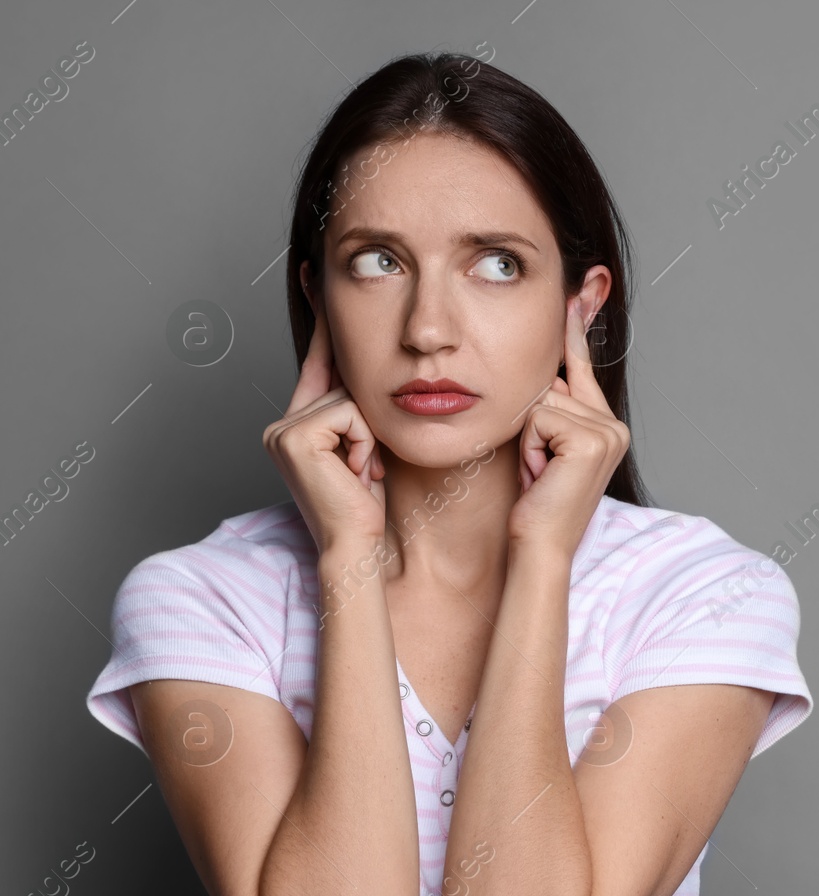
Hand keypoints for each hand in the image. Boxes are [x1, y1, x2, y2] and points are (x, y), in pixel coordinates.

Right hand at [262, 308, 387, 555]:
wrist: (359, 544)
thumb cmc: (370, 504)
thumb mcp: (370, 445)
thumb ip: (362, 407)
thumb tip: (378, 363)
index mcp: (298, 422)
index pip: (318, 358)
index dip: (321, 318)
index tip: (316, 270)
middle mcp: (282, 422)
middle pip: (344, 380)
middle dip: (366, 420)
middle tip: (362, 468)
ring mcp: (282, 428)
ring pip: (351, 398)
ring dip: (370, 438)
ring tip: (361, 474)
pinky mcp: (292, 436)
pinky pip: (349, 414)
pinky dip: (365, 444)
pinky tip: (356, 473)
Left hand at [509, 302, 630, 558]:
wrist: (540, 543)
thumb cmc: (536, 504)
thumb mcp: (544, 447)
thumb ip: (552, 408)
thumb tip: (546, 371)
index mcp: (607, 426)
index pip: (583, 367)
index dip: (576, 330)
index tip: (579, 290)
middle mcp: (615, 426)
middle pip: (553, 384)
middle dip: (534, 423)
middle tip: (541, 468)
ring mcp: (608, 432)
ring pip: (543, 401)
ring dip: (530, 439)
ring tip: (540, 473)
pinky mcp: (592, 440)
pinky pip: (540, 417)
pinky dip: (531, 446)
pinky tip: (542, 473)